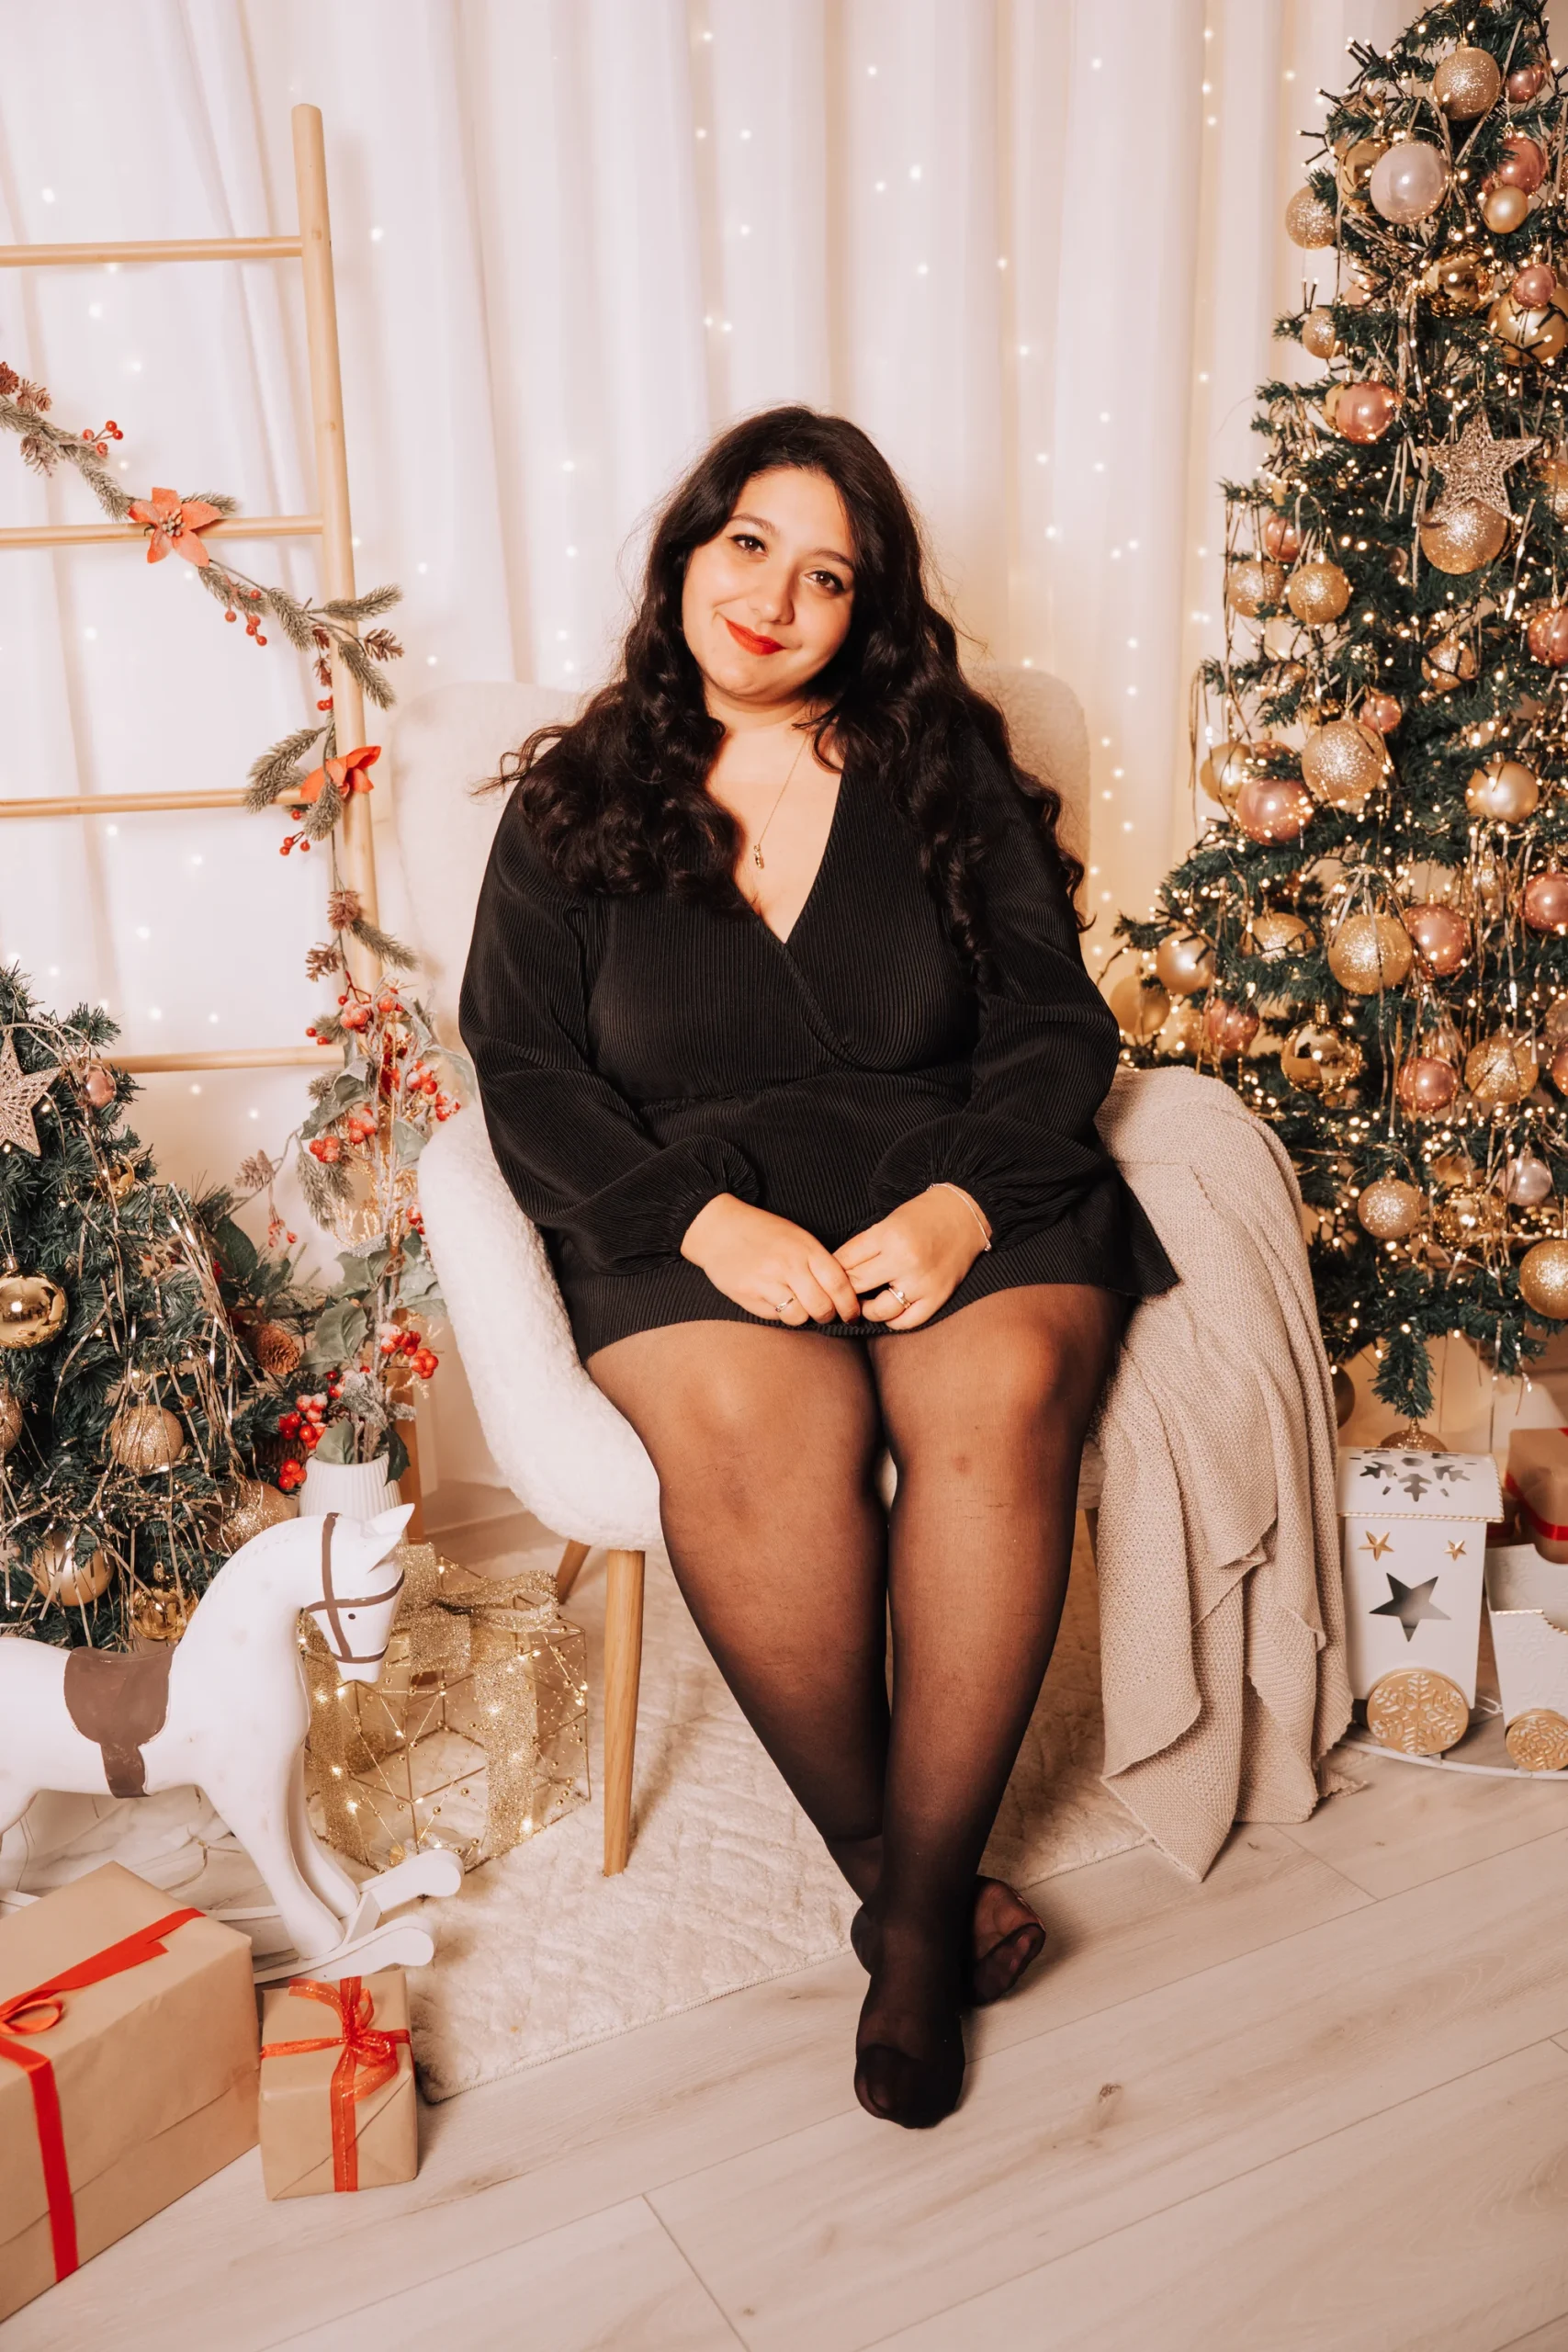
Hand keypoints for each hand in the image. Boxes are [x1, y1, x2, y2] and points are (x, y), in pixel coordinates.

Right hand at [681, 1194, 861, 1325]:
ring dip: (802, 1316)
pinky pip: (775, 1315)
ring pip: (799, 1316)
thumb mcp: (797, 1237)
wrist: (719, 1227)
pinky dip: (780, 1314)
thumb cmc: (763, 1233)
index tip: (852, 1314)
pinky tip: (774, 1300)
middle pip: (822, 1305)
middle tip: (825, 1315)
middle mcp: (790, 1263)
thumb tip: (841, 1292)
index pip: (839, 1283)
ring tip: (796, 1306)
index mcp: (807, 1248)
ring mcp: (768, 1279)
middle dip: (827, 1316)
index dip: (850, 1305)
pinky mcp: (749, 1292)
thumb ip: (818, 1262)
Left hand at [836, 1188, 989, 1330]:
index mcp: (888, 1236)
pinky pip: (907, 1321)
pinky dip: (893, 1320)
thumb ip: (864, 1246)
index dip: (830, 1271)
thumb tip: (836, 1270)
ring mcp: (922, 1282)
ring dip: (866, 1309)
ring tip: (863, 1303)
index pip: (845, 1261)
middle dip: (842, 1291)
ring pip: (879, 1311)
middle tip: (837, 1294)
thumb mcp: (888, 1221)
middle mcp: (904, 1261)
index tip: (825, 1276)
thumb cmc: (923, 1215)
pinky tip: (889, 1311)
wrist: (965, 1214)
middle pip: (856, 1286)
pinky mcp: (938, 1297)